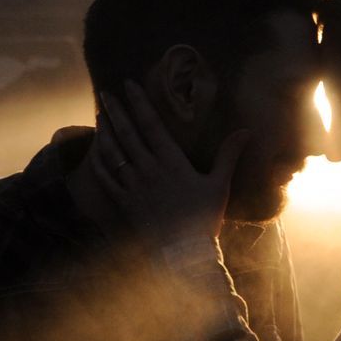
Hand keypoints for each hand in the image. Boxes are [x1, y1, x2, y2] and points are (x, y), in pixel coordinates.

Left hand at [89, 81, 248, 256]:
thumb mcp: (219, 184)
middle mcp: (149, 170)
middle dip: (117, 111)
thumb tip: (246, 131)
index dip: (139, 103)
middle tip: (107, 93)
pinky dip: (98, 162)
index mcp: (172, 162)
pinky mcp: (123, 203)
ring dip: (106, 131)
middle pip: (128, 134)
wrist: (184, 255)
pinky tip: (94, 150)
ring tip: (100, 114)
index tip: (129, 86)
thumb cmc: (204, 219)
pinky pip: (105, 178)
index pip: (152, 125)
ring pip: (114, 152)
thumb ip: (229, 155)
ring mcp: (133, 186)